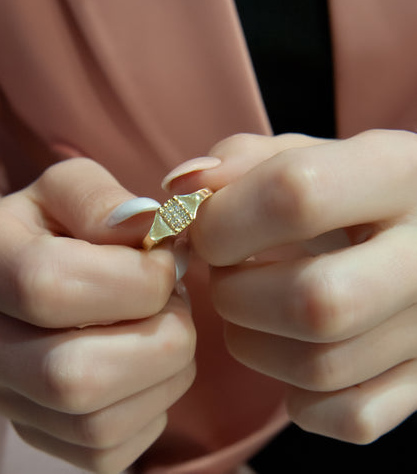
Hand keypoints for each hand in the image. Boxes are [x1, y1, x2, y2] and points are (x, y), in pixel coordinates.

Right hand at [0, 158, 195, 472]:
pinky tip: (149, 364)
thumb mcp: (70, 191)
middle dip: (162, 337)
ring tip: (169, 329)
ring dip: (167, 373)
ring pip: (99, 422)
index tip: (166, 263)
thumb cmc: (50, 227)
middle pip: (74, 375)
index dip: (133, 280)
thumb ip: (105, 201)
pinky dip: (154, 407)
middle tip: (176, 303)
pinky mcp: (38, 434)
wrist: (16, 275)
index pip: (49, 286)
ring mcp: (3, 398)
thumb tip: (152, 230)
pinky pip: (111, 449)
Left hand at [168, 130, 416, 443]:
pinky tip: (290, 348)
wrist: (411, 233)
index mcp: (399, 173)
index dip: (223, 220)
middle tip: (227, 273)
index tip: (203, 228)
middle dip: (236, 293)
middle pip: (314, 301)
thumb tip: (179, 190)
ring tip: (251, 306)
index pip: (296, 197)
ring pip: (320, 367)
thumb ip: (240, 161)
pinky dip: (298, 393)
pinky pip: (346, 415)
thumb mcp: (303, 157)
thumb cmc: (343, 192)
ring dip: (253, 342)